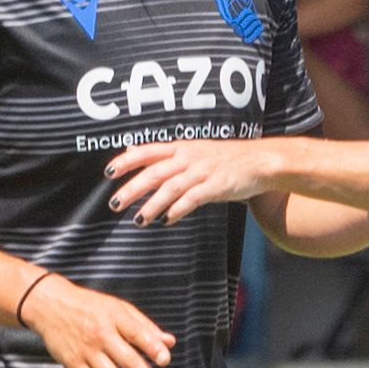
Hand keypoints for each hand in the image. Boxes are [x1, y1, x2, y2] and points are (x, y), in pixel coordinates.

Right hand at [19, 274, 172, 367]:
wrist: (50, 306)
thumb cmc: (91, 307)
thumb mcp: (118, 309)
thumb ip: (145, 326)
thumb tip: (170, 343)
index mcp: (116, 318)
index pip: (137, 333)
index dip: (152, 347)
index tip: (165, 361)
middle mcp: (102, 335)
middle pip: (128, 360)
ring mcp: (87, 351)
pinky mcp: (73, 363)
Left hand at [103, 135, 278, 223]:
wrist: (259, 161)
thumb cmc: (224, 158)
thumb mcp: (192, 149)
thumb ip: (163, 154)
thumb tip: (132, 150)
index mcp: (181, 147)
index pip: (148, 151)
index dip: (127, 161)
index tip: (108, 173)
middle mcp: (188, 157)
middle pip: (154, 172)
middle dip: (132, 189)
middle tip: (115, 204)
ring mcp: (202, 171)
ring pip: (170, 188)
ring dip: (152, 205)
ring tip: (138, 220)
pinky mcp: (215, 186)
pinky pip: (192, 199)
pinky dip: (178, 210)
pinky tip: (167, 220)